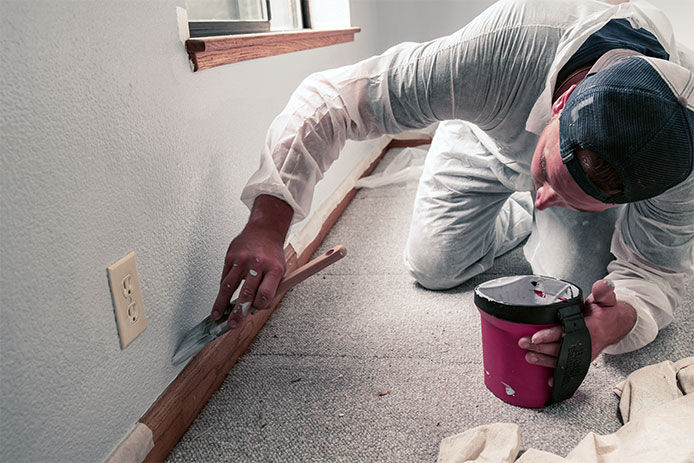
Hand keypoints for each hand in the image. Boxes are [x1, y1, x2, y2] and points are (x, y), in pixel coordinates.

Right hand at [211, 195, 292, 328]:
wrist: (264, 229)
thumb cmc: (272, 253)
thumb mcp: (279, 270)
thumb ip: (269, 288)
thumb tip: (254, 309)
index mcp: (274, 269)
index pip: (265, 294)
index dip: (259, 306)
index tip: (253, 312)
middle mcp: (258, 264)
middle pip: (246, 293)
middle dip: (237, 312)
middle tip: (232, 324)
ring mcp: (242, 260)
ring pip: (229, 286)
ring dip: (221, 304)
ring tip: (218, 316)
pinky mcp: (231, 257)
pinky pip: (224, 277)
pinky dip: (222, 290)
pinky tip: (220, 299)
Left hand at [518, 279, 636, 369]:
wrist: (617, 326)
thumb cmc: (607, 312)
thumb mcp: (607, 299)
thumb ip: (604, 291)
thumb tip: (604, 284)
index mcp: (591, 328)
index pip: (566, 331)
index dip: (550, 335)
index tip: (535, 336)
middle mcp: (587, 343)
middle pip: (560, 348)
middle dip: (540, 347)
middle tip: (524, 343)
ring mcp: (584, 353)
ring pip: (561, 359)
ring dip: (544, 360)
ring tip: (528, 357)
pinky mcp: (581, 358)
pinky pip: (569, 367)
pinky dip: (559, 375)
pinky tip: (549, 381)